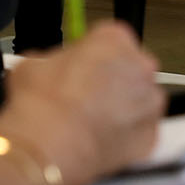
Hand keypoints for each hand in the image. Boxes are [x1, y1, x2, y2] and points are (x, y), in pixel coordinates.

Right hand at [0, 22, 163, 184]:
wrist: (50, 145)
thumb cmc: (44, 104)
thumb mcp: (33, 64)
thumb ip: (51, 61)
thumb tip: (44, 69)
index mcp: (114, 38)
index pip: (110, 38)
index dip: (94, 54)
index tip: (83, 66)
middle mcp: (139, 66)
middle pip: (130, 67)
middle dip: (112, 80)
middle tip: (85, 96)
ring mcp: (149, 101)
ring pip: (139, 100)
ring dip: (122, 107)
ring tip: (91, 121)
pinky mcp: (151, 135)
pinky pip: (141, 132)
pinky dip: (126, 136)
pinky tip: (100, 139)